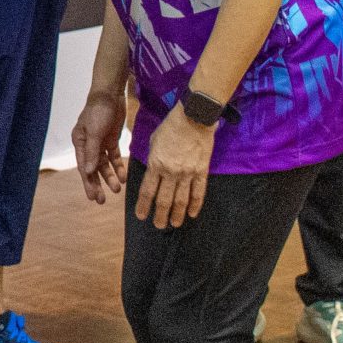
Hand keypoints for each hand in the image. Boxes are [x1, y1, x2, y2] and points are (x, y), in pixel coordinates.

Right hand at [72, 91, 125, 204]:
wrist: (110, 94)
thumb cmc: (98, 111)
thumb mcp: (94, 132)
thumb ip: (92, 152)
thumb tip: (87, 172)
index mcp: (79, 143)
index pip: (83, 167)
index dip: (88, 183)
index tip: (93, 197)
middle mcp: (88, 144)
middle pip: (93, 168)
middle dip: (98, 184)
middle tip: (102, 201)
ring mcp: (100, 142)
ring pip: (104, 164)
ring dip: (110, 177)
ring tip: (117, 189)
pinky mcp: (111, 139)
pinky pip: (114, 157)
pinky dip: (118, 166)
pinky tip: (123, 176)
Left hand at [135, 105, 215, 228]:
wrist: (194, 117)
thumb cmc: (171, 126)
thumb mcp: (154, 141)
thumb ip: (153, 159)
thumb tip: (152, 170)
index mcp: (156, 164)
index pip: (147, 191)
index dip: (143, 205)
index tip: (141, 216)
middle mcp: (171, 172)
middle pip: (164, 200)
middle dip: (160, 215)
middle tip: (158, 225)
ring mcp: (187, 173)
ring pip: (181, 200)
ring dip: (176, 214)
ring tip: (174, 224)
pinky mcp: (201, 171)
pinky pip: (199, 192)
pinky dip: (195, 205)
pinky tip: (192, 214)